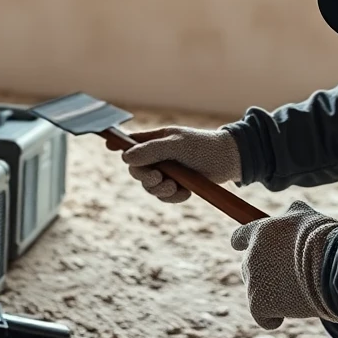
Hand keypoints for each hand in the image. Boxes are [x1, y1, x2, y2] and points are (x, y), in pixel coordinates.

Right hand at [109, 126, 241, 203]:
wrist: (229, 161)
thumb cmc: (202, 146)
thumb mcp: (175, 145)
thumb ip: (150, 150)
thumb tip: (125, 158)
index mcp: (155, 140)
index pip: (130, 143)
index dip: (118, 145)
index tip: (108, 146)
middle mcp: (158, 156)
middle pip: (136, 170)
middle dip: (145, 177)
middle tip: (158, 177)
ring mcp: (167, 172)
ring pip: (149, 187)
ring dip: (160, 189)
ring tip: (175, 185)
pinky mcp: (177, 186)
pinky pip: (165, 197)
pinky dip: (173, 197)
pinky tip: (185, 191)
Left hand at [230, 201, 337, 329]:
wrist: (332, 267)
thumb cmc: (325, 240)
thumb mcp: (309, 217)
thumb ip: (295, 213)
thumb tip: (293, 207)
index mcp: (260, 232)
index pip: (239, 238)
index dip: (244, 244)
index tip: (244, 248)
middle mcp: (251, 256)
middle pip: (249, 268)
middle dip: (267, 274)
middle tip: (293, 277)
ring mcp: (252, 281)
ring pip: (258, 292)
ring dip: (275, 294)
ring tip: (301, 291)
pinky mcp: (257, 304)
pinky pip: (262, 317)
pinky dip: (274, 318)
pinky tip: (291, 312)